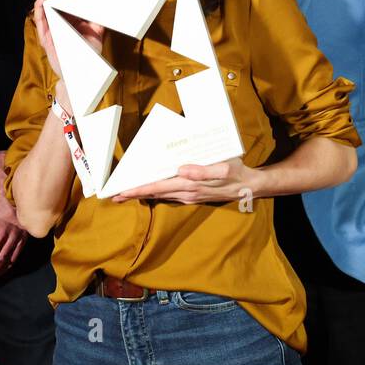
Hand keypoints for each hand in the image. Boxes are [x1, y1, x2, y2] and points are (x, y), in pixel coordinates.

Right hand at [32, 0, 102, 78]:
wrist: (80, 74)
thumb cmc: (87, 55)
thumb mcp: (97, 33)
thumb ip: (99, 19)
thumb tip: (104, 2)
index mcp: (72, 18)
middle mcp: (60, 20)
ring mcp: (51, 27)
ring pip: (48, 5)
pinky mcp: (45, 35)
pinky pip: (40, 18)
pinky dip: (40, 6)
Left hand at [111, 158, 260, 205]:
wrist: (250, 187)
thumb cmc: (236, 173)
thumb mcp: (224, 168)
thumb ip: (202, 170)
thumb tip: (181, 170)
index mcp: (190, 185)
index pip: (157, 187)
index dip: (138, 190)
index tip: (121, 193)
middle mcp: (186, 193)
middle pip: (155, 193)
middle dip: (134, 194)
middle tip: (115, 196)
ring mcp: (190, 196)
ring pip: (161, 195)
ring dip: (144, 194)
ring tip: (127, 193)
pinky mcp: (194, 195)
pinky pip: (170, 195)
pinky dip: (157, 192)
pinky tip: (152, 190)